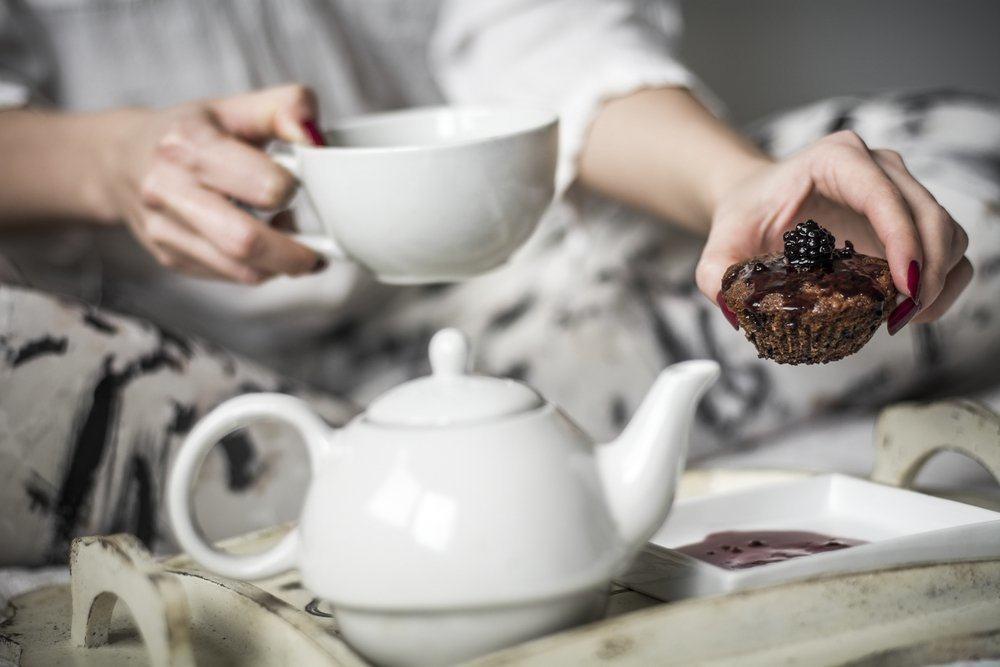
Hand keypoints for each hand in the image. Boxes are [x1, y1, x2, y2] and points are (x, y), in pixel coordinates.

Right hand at [100, 85, 324, 282]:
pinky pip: (228, 278)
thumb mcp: (236, 105)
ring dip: (280, 266)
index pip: (262, 185)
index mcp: (189, 144)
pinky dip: (258, 270)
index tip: (296, 183)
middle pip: (246, 241)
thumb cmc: (191, 131)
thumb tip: (316, 139)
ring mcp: (164, 229)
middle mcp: (168, 189)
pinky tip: (264, 250)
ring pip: (240, 270)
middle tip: (317, 249)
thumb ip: (287, 107)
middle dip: (294, 252)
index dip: (291, 189)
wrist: (120, 160)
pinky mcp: (170, 258)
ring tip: (293, 246)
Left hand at [696, 131, 971, 334]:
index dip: (903, 239)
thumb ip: (716, 276)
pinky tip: (912, 309)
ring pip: (947, 230)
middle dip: (927, 268)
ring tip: (906, 317)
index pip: (883, 194)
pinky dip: (941, 278)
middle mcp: (877, 166)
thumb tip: (735, 313)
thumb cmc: (744, 217)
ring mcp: (898, 188)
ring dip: (939, 277)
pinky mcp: (909, 215)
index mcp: (835, 160)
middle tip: (903, 316)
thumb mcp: (721, 246)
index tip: (903, 286)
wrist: (755, 202)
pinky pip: (945, 244)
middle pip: (928, 214)